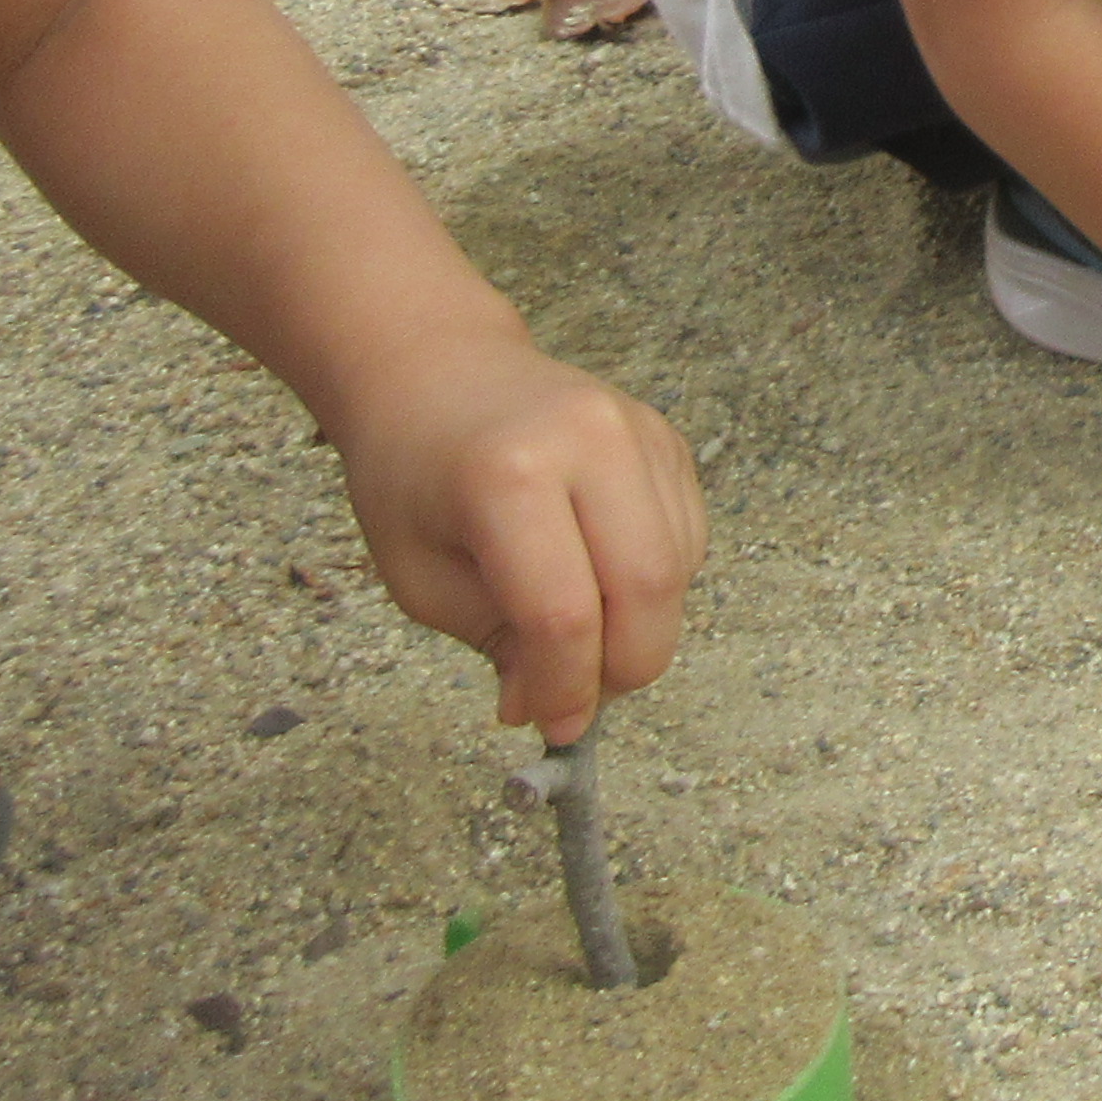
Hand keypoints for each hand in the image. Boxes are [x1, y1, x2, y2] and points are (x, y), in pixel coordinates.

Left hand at [325, 325, 706, 743]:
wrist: (438, 373)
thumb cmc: (413, 477)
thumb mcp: (420, 578)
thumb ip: (497, 644)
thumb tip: (554, 709)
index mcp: (508, 477)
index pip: (563, 614)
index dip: (567, 688)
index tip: (556, 727)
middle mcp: (587, 441)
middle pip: (647, 587)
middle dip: (624, 666)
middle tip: (584, 695)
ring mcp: (638, 429)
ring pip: (679, 568)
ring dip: (642, 627)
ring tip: (580, 631)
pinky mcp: (666, 435)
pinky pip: (688, 535)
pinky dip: (656, 583)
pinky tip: (600, 575)